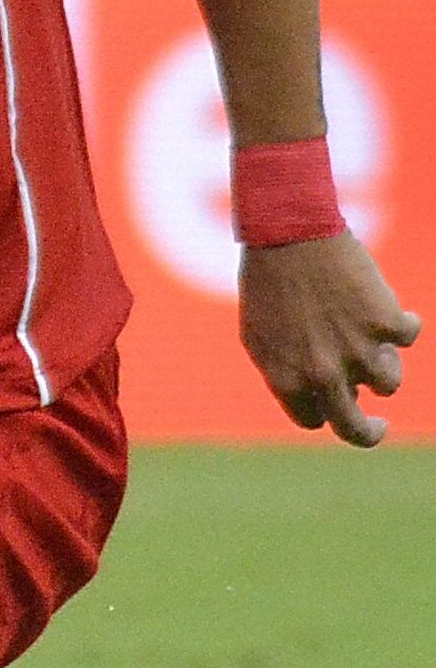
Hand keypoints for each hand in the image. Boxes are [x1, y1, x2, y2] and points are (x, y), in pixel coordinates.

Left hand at [240, 231, 417, 445]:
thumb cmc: (267, 282)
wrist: (290, 234)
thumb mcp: (258, 336)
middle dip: (369, 433)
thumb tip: (315, 396)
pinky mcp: (387, 323)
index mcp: (286, 380)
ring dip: (381, 363)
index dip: (325, 413)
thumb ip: (285, 372)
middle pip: (355, 430)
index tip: (335, 409)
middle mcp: (323, 374)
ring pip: (388, 382)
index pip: (313, 420)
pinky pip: (409, 336)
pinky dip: (402, 321)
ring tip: (368, 335)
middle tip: (379, 428)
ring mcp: (359, 351)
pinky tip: (386, 305)